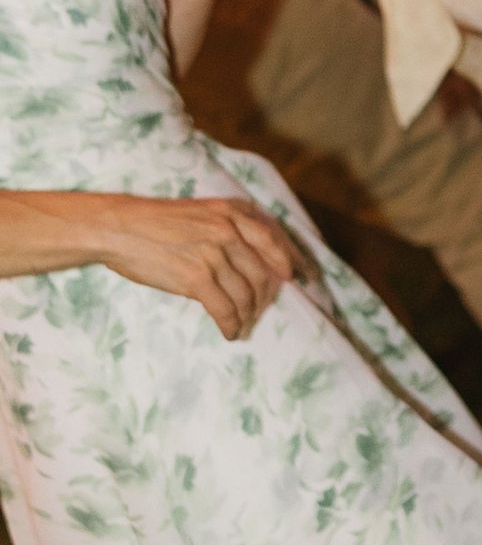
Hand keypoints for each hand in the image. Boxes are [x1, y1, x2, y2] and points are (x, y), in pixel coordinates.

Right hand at [86, 191, 296, 339]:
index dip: (291, 262)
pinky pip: (225, 309)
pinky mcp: (197, 278)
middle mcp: (229, 231)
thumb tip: (250, 261)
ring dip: (248, 315)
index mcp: (233, 212)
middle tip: (259, 311)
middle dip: (264, 297)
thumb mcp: (201, 212)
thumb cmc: (156, 222)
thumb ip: (228, 228)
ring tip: (242, 325)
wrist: (119, 228)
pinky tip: (230, 332)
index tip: (298, 278)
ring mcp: (215, 255)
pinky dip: (231, 325)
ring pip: (246, 294)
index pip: (274, 241)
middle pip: (262, 273)